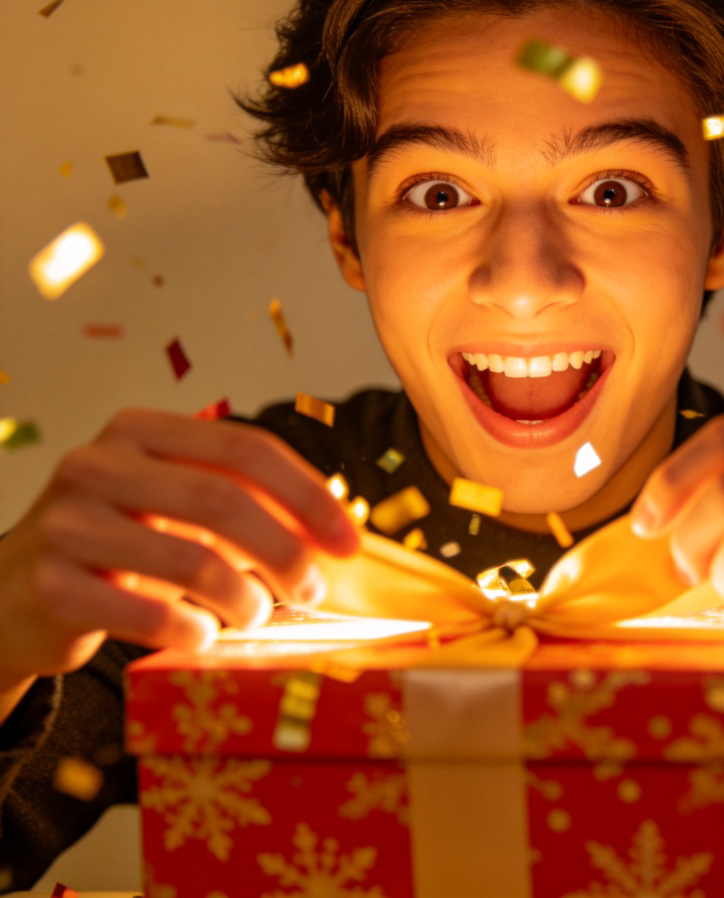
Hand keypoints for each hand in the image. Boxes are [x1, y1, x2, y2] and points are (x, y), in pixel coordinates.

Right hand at [0, 408, 359, 680]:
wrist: (15, 592)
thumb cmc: (118, 543)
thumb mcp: (177, 505)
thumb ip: (246, 503)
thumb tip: (332, 531)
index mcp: (141, 431)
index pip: (245, 449)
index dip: (308, 495)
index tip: (347, 542)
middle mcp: (98, 464)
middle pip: (223, 500)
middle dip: (285, 551)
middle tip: (313, 589)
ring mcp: (66, 522)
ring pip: (190, 560)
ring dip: (244, 598)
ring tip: (255, 613)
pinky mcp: (49, 584)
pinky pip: (146, 612)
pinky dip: (191, 631)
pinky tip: (202, 636)